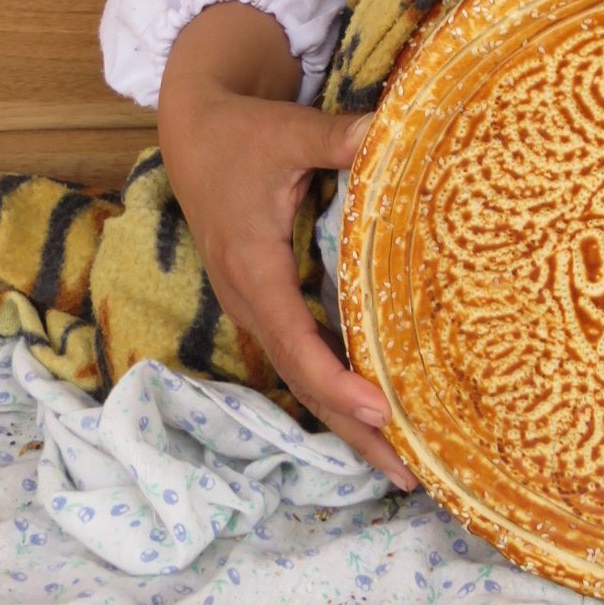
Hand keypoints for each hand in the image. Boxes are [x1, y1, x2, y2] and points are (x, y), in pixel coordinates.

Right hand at [158, 4, 413, 489]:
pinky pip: (301, 355)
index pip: (294, 342)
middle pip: (301, 379)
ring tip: (398, 463)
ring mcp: (255, 305)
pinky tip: (370, 411)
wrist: (196, 130)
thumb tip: (381, 134)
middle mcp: (250, 299)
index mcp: (252, 269)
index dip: (335, 380)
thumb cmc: (241, 132)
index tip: (379, 410)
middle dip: (351, 428)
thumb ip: (333, 137)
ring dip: (344, 419)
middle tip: (408, 473)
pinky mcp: (265, 300)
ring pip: (301, 375)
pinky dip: (334, 388)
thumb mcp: (285, 131)